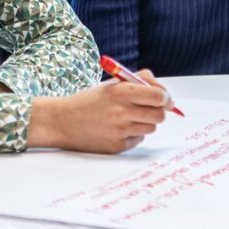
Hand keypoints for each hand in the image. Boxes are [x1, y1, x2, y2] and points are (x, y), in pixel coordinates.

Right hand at [28, 69, 168, 152]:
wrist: (62, 121)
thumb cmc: (90, 101)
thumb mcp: (111, 84)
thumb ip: (139, 81)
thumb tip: (165, 93)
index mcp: (121, 92)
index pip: (159, 96)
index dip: (166, 98)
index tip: (165, 99)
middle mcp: (121, 112)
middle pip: (159, 115)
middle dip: (159, 112)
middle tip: (151, 109)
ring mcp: (119, 131)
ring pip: (150, 128)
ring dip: (144, 123)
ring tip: (127, 118)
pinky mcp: (117, 146)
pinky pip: (138, 139)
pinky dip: (133, 134)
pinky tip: (117, 130)